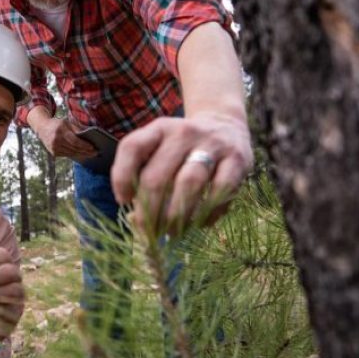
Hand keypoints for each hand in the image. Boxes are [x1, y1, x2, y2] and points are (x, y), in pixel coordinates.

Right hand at [35, 117, 97, 159]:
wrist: (42, 128)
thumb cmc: (57, 124)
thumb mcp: (67, 123)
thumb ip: (77, 129)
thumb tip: (88, 137)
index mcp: (60, 131)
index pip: (75, 141)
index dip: (84, 145)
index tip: (93, 147)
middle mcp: (56, 141)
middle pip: (74, 149)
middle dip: (86, 151)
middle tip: (96, 152)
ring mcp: (54, 148)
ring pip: (72, 153)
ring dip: (83, 155)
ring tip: (91, 155)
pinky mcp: (54, 153)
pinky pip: (67, 155)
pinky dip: (76, 155)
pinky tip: (83, 155)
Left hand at [111, 112, 252, 234]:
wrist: (226, 124)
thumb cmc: (183, 148)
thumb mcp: (160, 148)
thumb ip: (143, 176)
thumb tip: (135, 221)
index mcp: (159, 129)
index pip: (132, 148)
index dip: (121, 177)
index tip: (123, 201)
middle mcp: (183, 133)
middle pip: (157, 176)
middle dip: (149, 211)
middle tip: (148, 232)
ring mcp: (212, 144)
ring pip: (188, 184)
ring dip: (176, 215)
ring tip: (171, 232)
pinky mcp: (237, 159)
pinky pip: (220, 191)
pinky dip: (208, 212)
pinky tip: (200, 223)